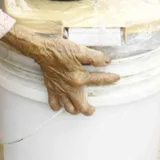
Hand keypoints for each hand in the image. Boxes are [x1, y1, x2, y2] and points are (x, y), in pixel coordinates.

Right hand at [3, 24, 118, 115]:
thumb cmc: (60, 49)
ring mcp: (60, 90)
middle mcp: (70, 87)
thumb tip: (106, 61)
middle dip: (89, 110)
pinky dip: (58, 106)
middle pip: (82, 106)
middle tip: (93, 108)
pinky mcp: (51, 89)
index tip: (116, 78)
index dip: (109, 79)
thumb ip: (95, 56)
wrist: (42, 51)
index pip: (99, 80)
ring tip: (79, 107)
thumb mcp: (80, 49)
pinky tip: (62, 104)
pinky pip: (54, 104)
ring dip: (75, 110)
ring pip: (69, 108)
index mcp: (79, 77)